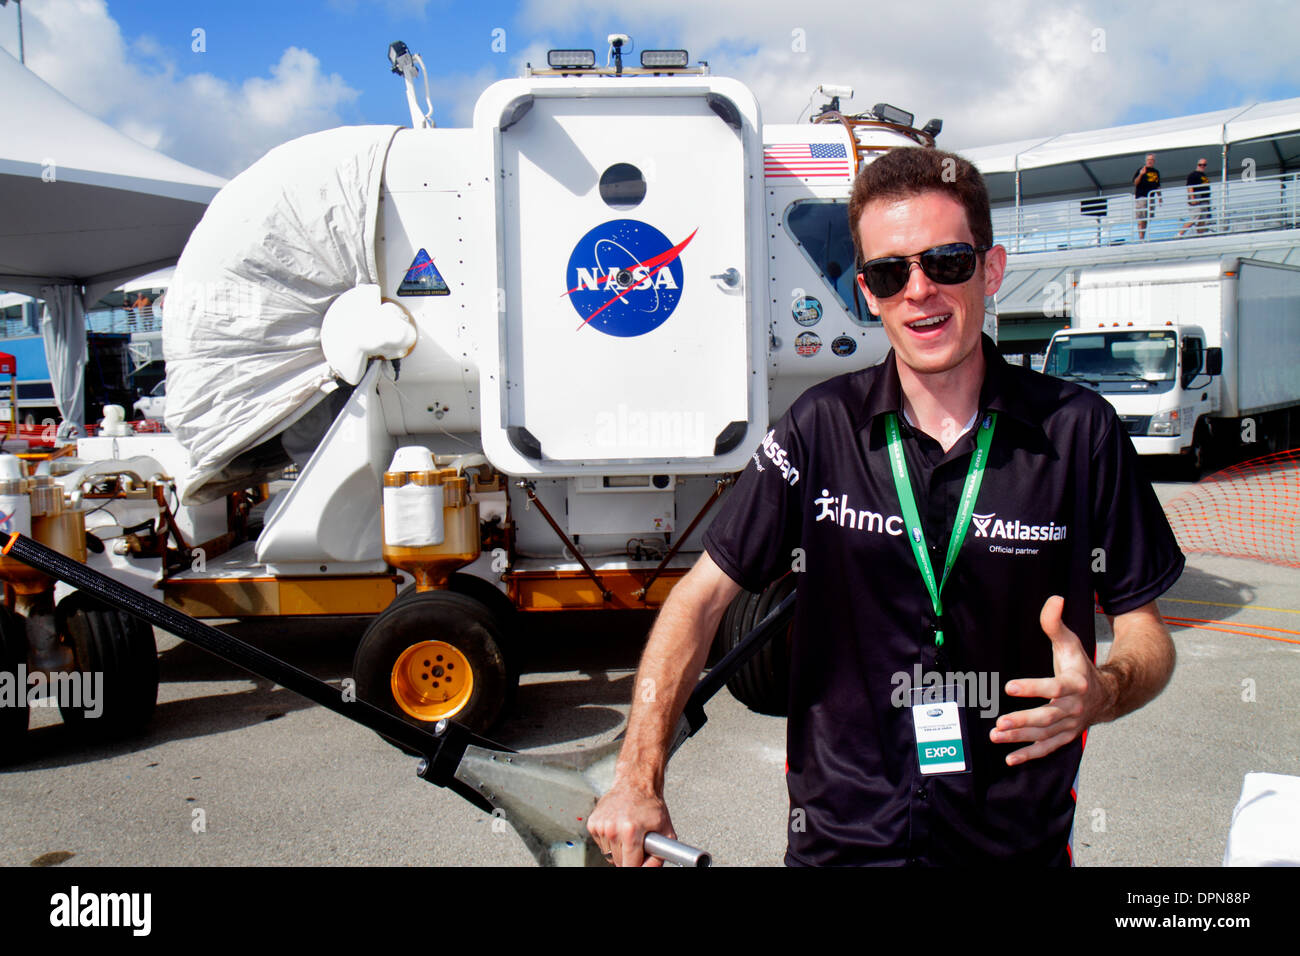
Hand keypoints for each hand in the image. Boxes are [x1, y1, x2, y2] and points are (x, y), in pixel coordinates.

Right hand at [587, 782, 674, 866]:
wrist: (636, 783)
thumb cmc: (651, 804)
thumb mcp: (666, 831)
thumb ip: (659, 856)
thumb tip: (647, 869)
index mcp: (630, 831)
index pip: (629, 866)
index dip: (637, 865)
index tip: (640, 860)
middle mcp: (612, 828)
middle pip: (618, 862)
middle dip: (629, 858)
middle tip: (637, 843)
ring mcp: (601, 826)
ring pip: (608, 854)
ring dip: (618, 849)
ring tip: (628, 833)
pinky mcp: (593, 823)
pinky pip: (601, 844)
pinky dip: (610, 841)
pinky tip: (618, 828)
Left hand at [990, 596, 1114, 765]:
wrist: (1107, 695)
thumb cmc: (1081, 667)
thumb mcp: (1071, 644)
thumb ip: (1056, 624)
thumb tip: (1054, 599)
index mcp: (1075, 684)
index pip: (1054, 687)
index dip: (1033, 687)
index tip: (1010, 686)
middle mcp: (1074, 708)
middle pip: (1048, 716)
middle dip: (1023, 720)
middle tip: (1000, 722)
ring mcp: (1070, 725)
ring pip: (1044, 734)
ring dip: (1020, 737)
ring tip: (996, 735)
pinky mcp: (1066, 736)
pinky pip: (1048, 748)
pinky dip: (1030, 755)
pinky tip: (1010, 759)